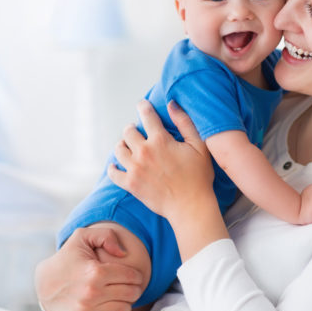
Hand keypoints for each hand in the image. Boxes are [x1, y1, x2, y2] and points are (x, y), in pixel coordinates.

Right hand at [34, 226, 143, 310]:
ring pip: (123, 310)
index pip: (130, 276)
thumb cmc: (67, 258)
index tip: (135, 276)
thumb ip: (106, 236)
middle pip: (130, 294)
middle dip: (134, 289)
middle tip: (130, 287)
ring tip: (119, 297)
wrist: (44, 283)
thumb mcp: (82, 237)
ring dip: (125, 303)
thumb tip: (122, 253)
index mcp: (94, 272)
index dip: (137, 276)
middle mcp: (89, 293)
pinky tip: (108, 309)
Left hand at [108, 100, 213, 221]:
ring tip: (127, 146)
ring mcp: (135, 169)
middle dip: (132, 128)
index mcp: (161, 140)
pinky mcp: (130, 184)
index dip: (143, 107)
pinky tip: (116, 165)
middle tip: (136, 130)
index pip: (147, 116)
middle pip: (128, 132)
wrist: (190, 206)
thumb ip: (185, 123)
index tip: (142, 104)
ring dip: (122, 145)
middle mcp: (144, 152)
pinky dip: (113, 167)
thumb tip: (171, 104)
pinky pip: (113, 172)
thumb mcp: (199, 146)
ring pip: (118, 149)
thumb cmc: (198, 176)